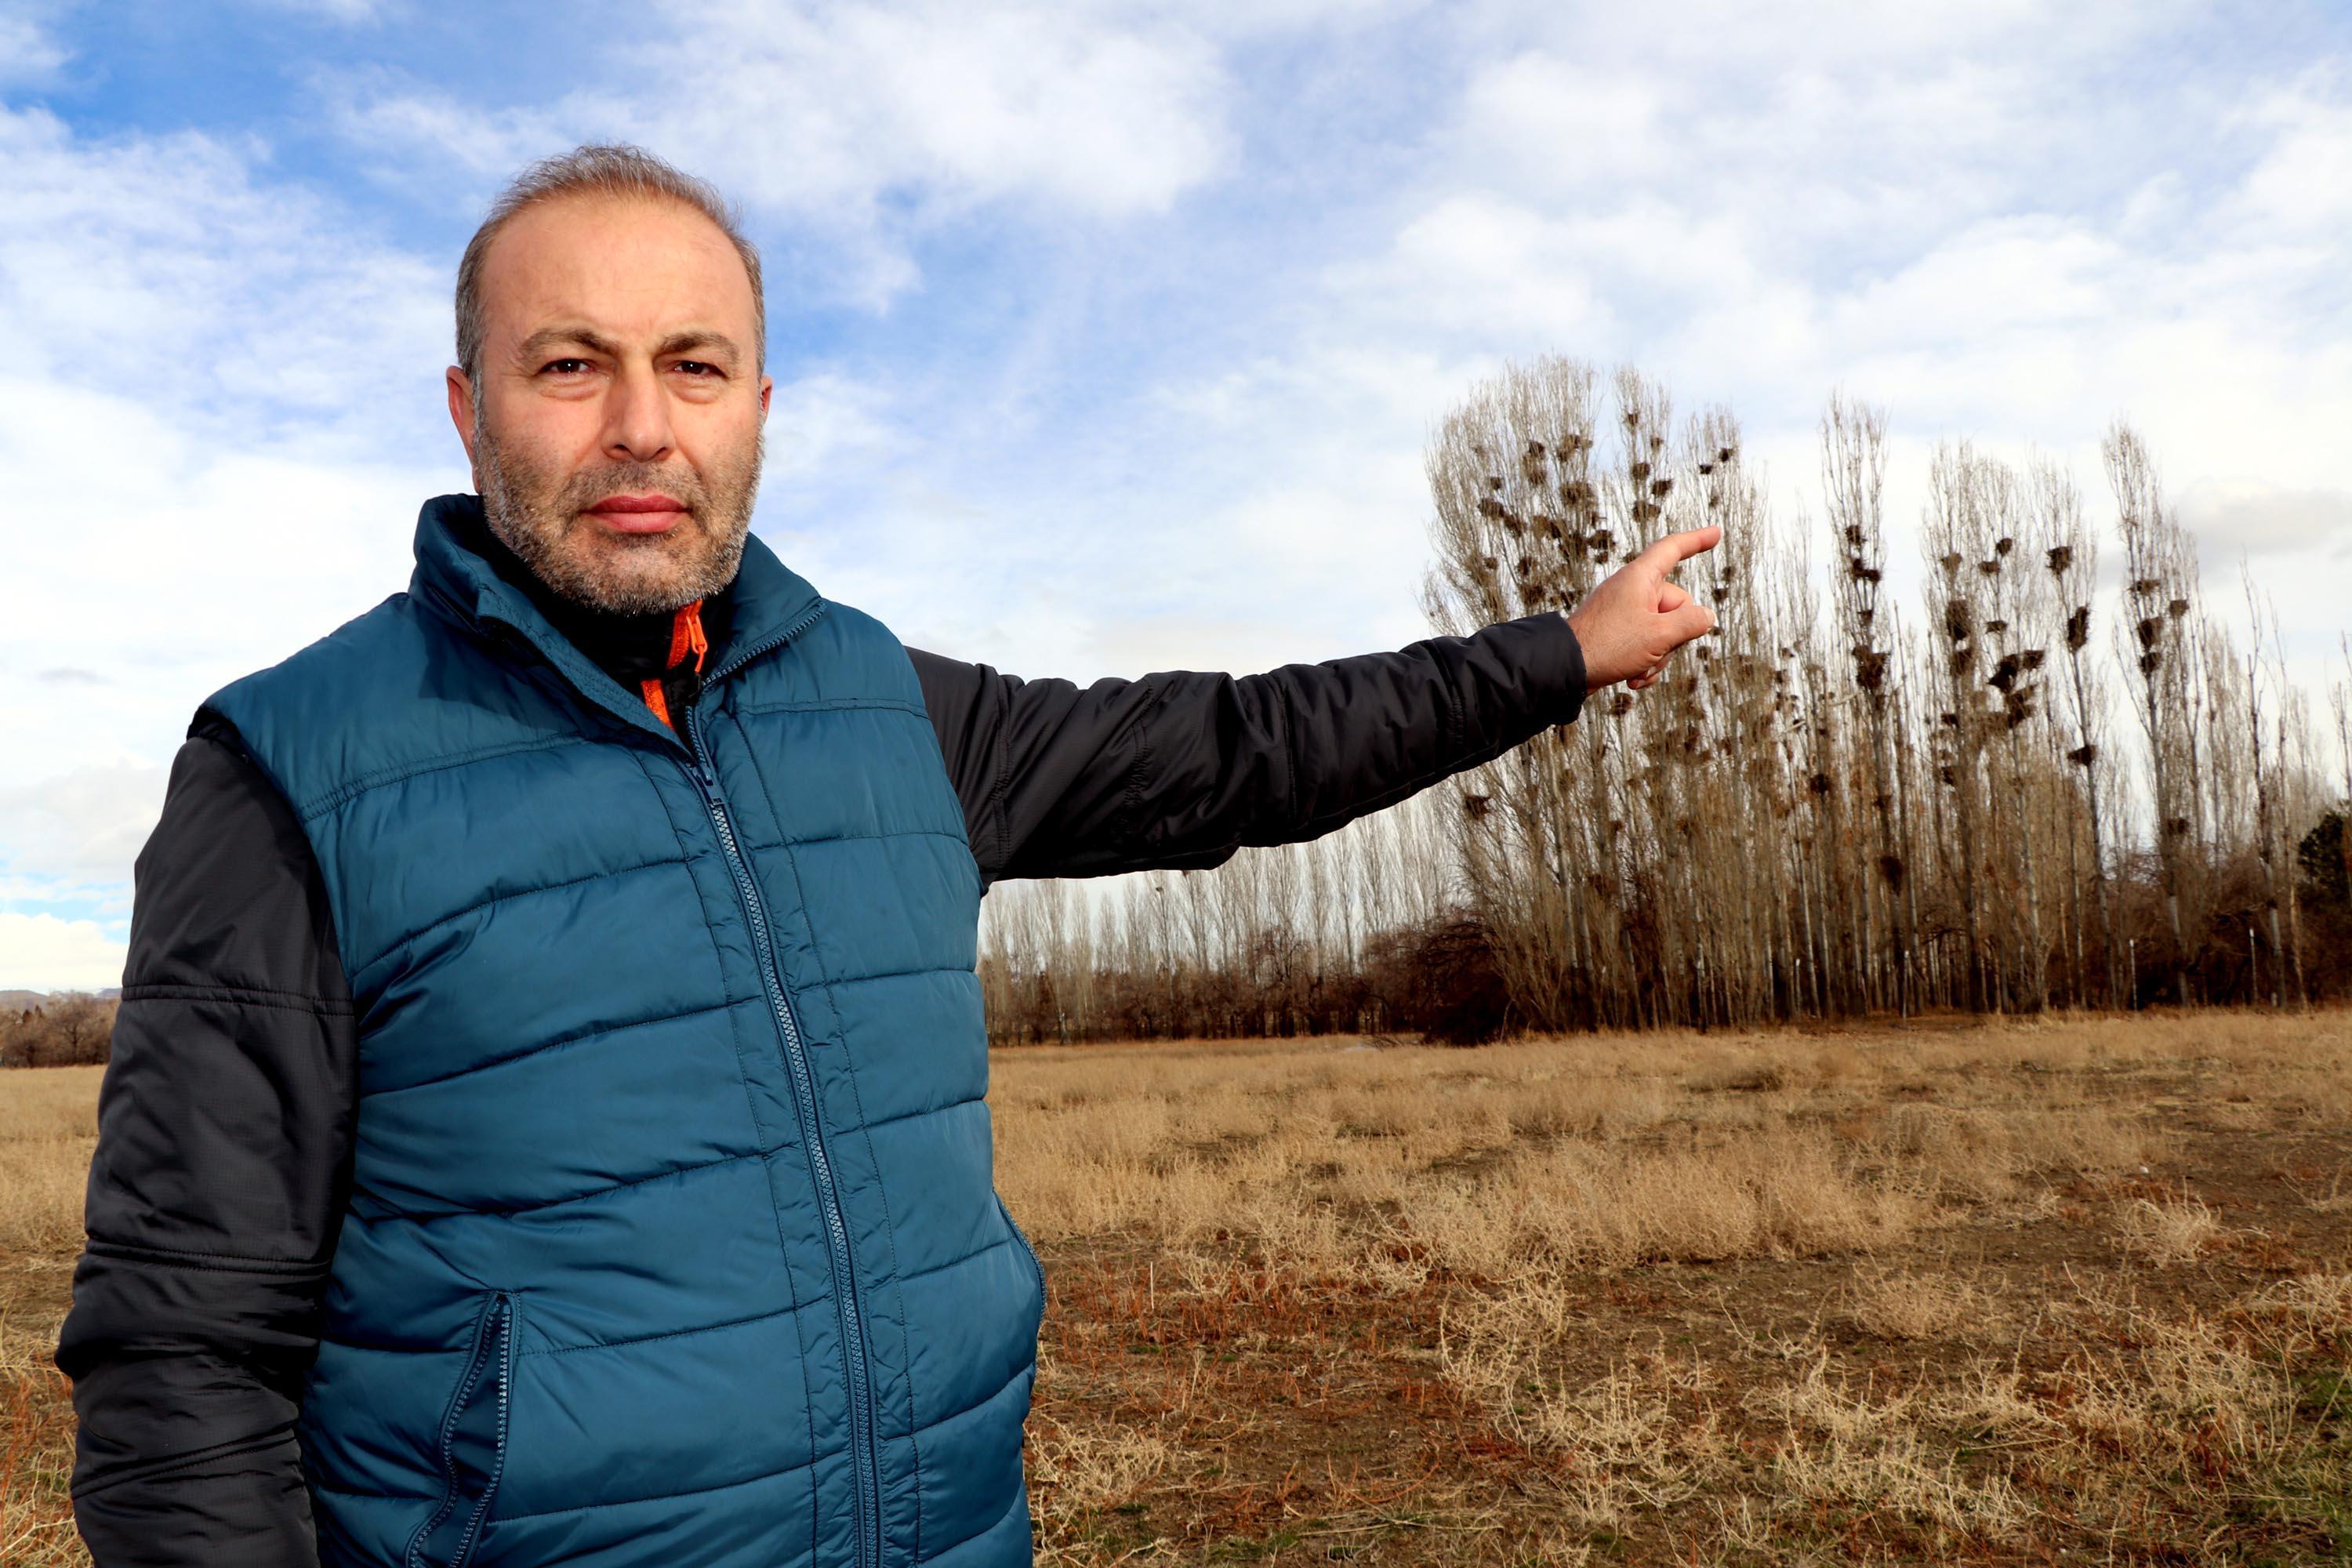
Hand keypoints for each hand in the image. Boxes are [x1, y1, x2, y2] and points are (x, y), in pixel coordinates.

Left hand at [1563, 525, 1721, 692]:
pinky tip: (1633, 679)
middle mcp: (1632, 591)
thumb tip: (1706, 616)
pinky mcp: (1617, 634)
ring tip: (1637, 668)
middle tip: (1654, 651)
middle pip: (1676, 606)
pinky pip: (1646, 645)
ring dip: (1658, 657)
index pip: (1672, 549)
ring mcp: (1624, 613)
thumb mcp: (1659, 635)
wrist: (1563, 670)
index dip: (1696, 541)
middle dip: (1673, 637)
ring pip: (1663, 631)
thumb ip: (1691, 622)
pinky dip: (1645, 664)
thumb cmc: (1607, 646)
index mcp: (1640, 578)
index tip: (1716, 533)